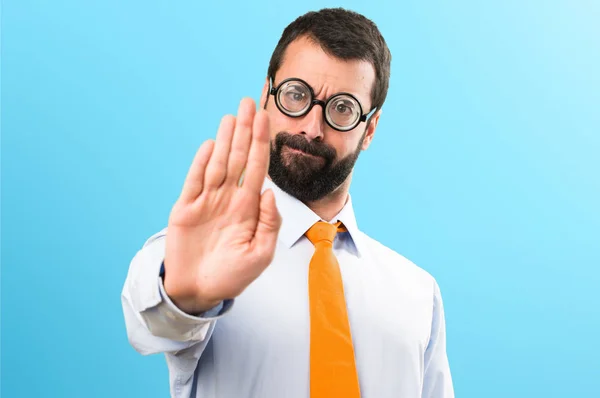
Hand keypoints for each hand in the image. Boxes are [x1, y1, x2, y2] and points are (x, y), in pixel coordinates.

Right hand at [163, 98, 281, 313]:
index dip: (261, 143)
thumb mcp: (260, 255)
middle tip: (249, 103)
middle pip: (239, 158)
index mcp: (248, 208)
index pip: (258, 168)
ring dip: (225, 140)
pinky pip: (194, 180)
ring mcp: (206, 201)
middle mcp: (228, 199)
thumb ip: (269, 224)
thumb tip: (270, 193)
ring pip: (218, 164)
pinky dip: (201, 162)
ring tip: (232, 116)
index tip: (266, 119)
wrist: (198, 291)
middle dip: (245, 131)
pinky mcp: (185, 208)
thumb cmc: (232, 276)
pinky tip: (210, 145)